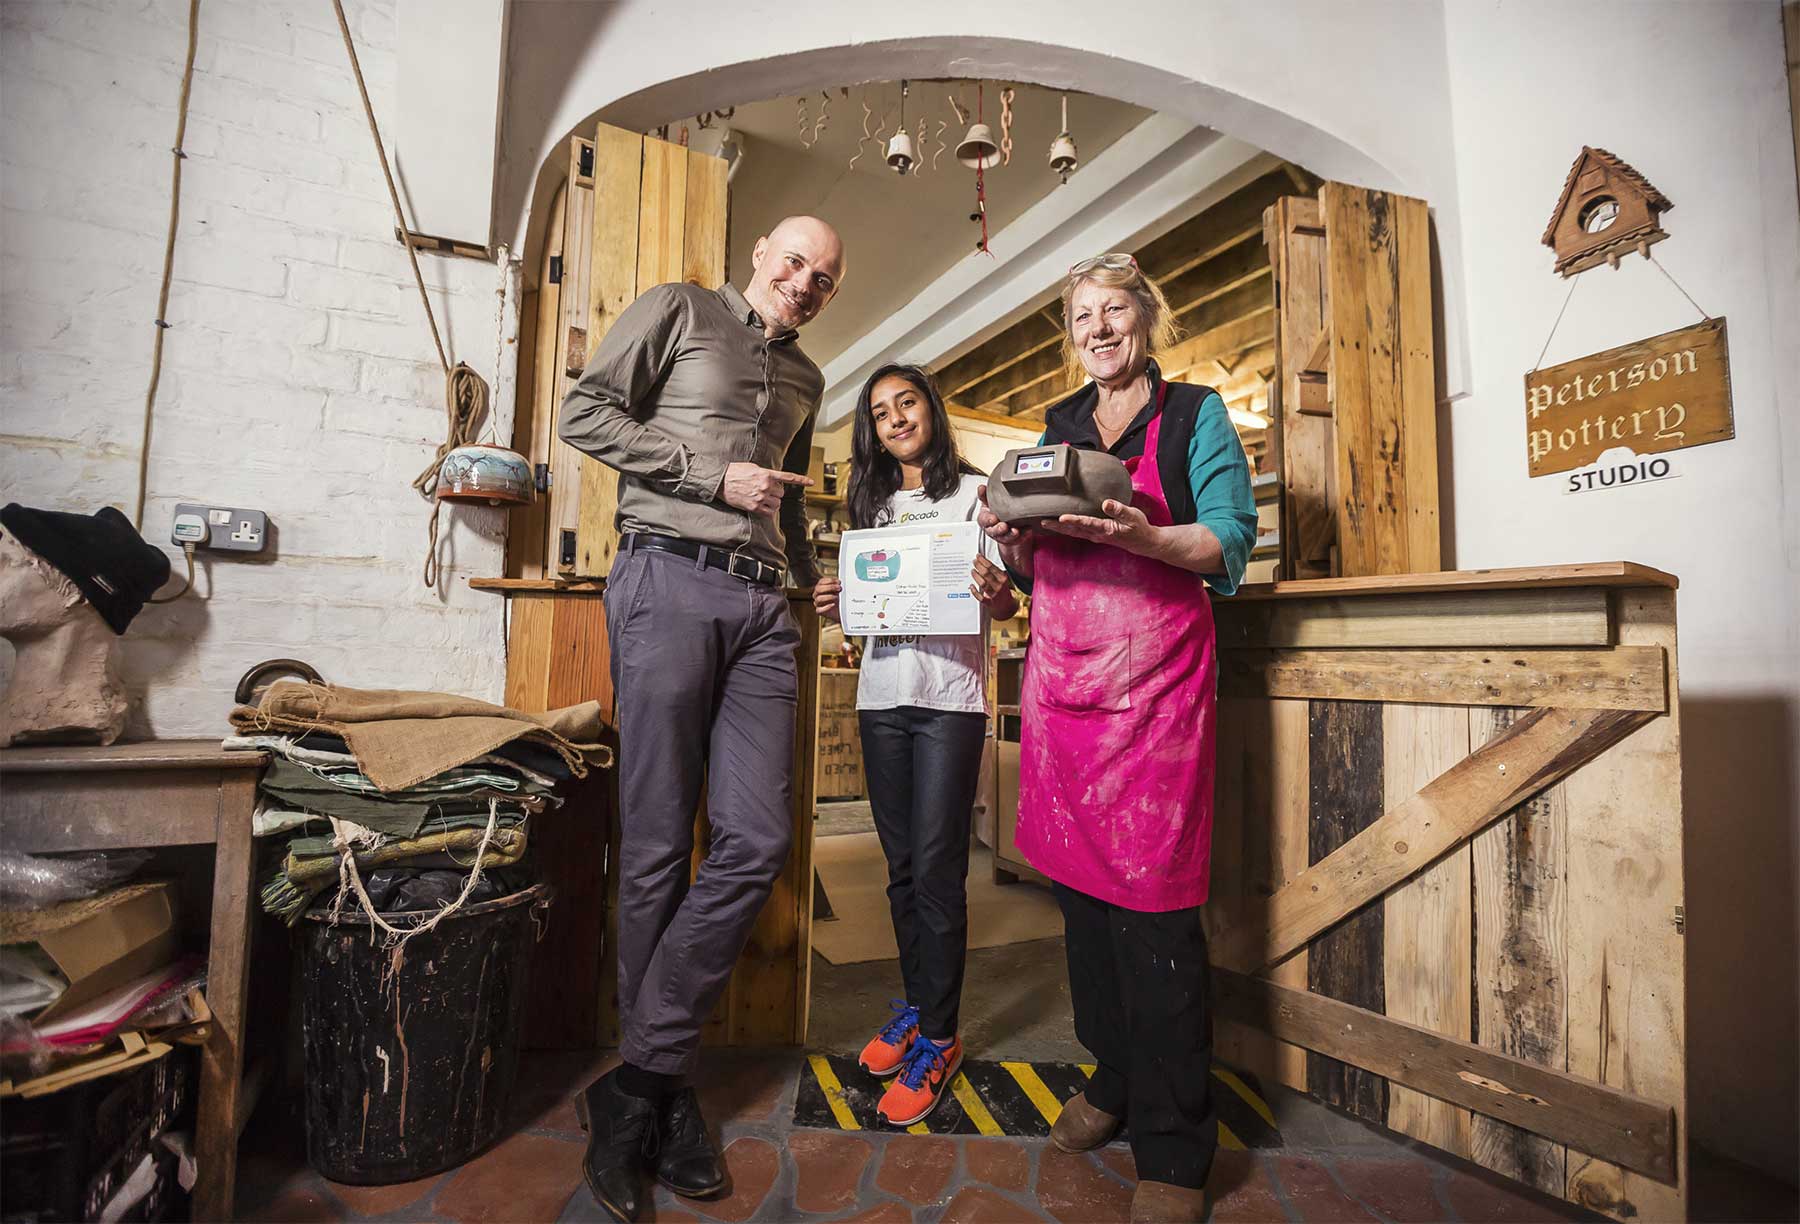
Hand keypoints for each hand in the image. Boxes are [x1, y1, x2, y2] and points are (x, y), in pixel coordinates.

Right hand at [720, 462, 811, 516]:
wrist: (721, 481)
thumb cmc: (735, 472)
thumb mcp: (752, 467)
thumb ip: (765, 473)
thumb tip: (773, 478)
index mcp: (766, 474)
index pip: (787, 477)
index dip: (801, 480)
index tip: (811, 482)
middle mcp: (765, 486)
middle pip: (781, 493)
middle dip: (776, 492)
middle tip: (765, 490)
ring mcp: (760, 497)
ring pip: (777, 504)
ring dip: (773, 502)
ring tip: (762, 498)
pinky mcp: (754, 507)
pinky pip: (769, 512)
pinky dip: (768, 511)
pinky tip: (762, 506)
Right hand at [813, 576, 841, 621]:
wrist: (843, 610)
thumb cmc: (840, 598)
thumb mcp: (840, 591)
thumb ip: (839, 586)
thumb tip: (841, 583)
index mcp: (821, 587)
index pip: (821, 582)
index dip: (830, 580)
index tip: (839, 582)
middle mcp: (817, 594)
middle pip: (818, 589)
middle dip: (830, 587)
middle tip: (839, 588)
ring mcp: (817, 603)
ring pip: (818, 599)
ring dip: (829, 597)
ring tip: (837, 597)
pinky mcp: (819, 611)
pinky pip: (820, 609)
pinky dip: (827, 607)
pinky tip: (833, 604)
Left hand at [968, 554, 1010, 606]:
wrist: (1008, 606)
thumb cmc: (1004, 590)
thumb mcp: (1003, 579)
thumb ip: (995, 571)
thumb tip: (984, 561)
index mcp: (1003, 579)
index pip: (992, 567)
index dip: (983, 560)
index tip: (978, 556)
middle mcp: (999, 586)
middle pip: (986, 574)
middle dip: (979, 566)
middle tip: (974, 562)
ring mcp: (994, 595)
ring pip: (983, 584)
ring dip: (976, 576)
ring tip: (973, 571)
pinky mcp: (989, 603)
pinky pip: (980, 597)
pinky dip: (974, 591)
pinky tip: (971, 586)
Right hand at [975, 483, 1028, 547]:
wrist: (1004, 522)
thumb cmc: (995, 511)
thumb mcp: (988, 502)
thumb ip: (984, 495)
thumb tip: (981, 487)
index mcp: (985, 519)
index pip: (983, 520)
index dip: (987, 520)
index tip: (993, 519)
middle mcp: (993, 529)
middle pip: (993, 531)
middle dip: (998, 529)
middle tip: (1003, 526)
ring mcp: (1003, 535)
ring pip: (1005, 537)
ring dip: (1010, 534)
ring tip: (1015, 531)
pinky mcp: (1014, 538)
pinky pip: (1019, 538)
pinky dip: (1023, 535)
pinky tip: (1027, 530)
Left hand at [1043, 498, 1158, 554]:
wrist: (1144, 543)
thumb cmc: (1139, 528)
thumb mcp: (1133, 517)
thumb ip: (1119, 510)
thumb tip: (1106, 503)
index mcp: (1106, 529)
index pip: (1087, 523)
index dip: (1074, 520)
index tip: (1061, 517)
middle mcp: (1097, 534)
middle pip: (1073, 530)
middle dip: (1057, 526)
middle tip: (1042, 522)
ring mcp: (1095, 536)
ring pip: (1073, 532)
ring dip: (1058, 528)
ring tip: (1044, 523)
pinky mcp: (1095, 535)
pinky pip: (1077, 532)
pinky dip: (1066, 529)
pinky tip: (1058, 525)